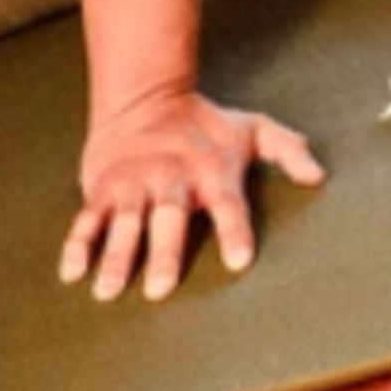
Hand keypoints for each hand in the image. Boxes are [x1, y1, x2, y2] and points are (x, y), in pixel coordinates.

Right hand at [63, 88, 321, 303]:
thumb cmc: (207, 126)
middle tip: (160, 290)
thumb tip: (320, 175)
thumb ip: (288, 150)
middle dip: (164, 253)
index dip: (235, 231)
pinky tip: (71, 272)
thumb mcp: (253, 129)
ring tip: (108, 291)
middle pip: (169, 218)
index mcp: (212, 170)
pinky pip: (87, 219)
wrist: (146, 99)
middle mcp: (172, 178)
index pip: (229, 204)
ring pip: (124, 223)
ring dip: (116, 256)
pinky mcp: (103, 189)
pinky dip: (77, 244)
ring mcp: (135, 184)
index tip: (239, 262)